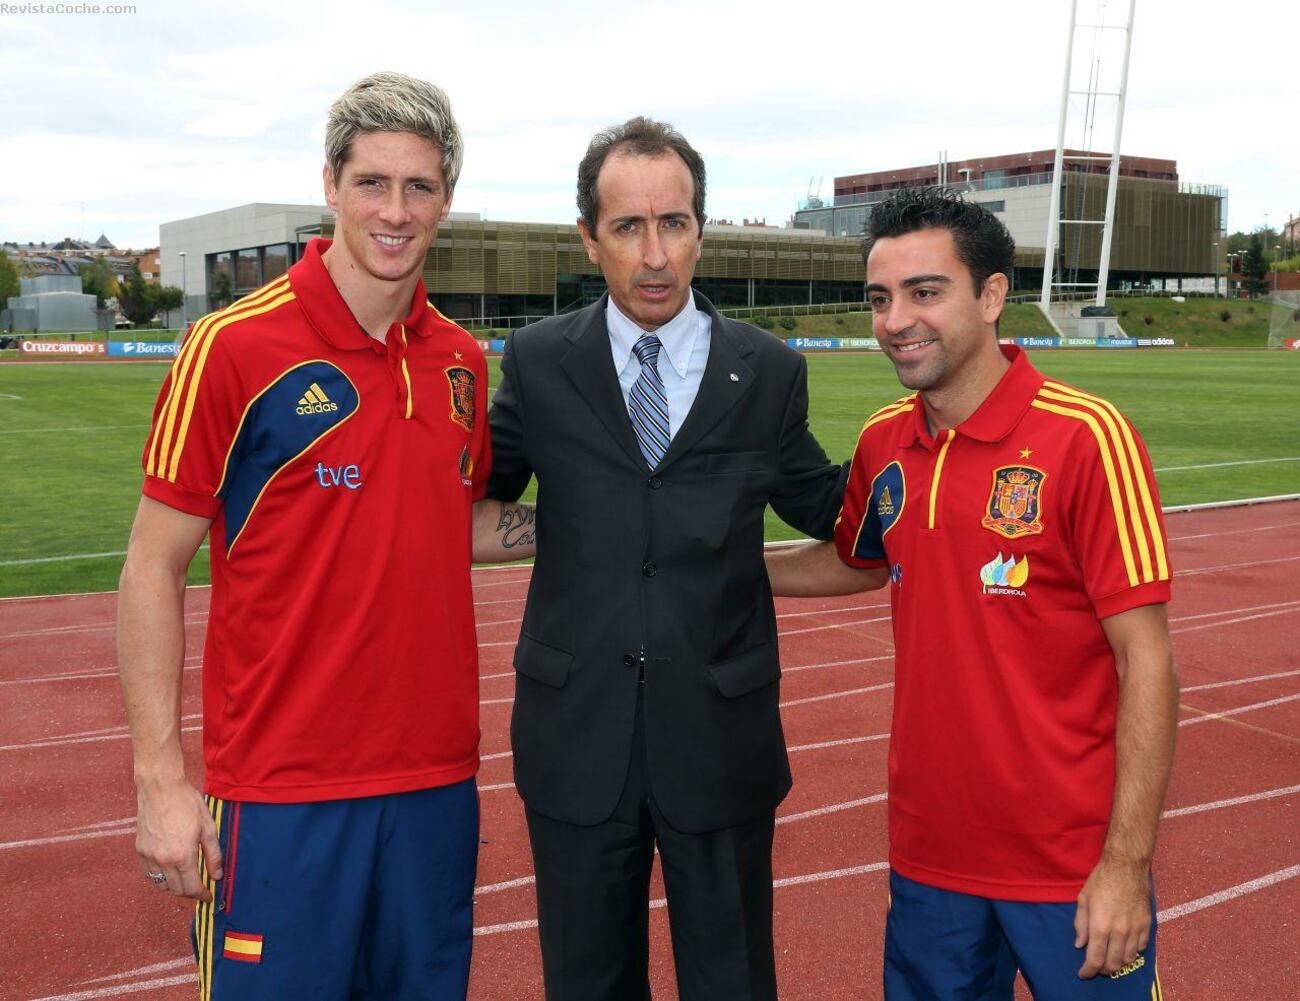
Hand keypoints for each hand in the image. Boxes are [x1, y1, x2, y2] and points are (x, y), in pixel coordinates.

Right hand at [135, 777, 221, 900]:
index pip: (192, 887)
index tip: (208, 896)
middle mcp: (163, 860)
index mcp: (182, 856)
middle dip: (190, 893)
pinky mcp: (140, 850)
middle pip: (176, 890)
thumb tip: (217, 876)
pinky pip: (149, 873)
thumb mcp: (208, 827)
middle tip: (200, 888)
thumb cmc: (187, 804)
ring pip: (161, 885)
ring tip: (186, 879)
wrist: (161, 788)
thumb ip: (213, 855)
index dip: (202, 895)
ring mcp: (149, 856)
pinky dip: (159, 877)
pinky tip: (169, 870)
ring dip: (174, 887)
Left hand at [1073, 856, 1150, 977]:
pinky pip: (1141, 947)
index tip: (1083, 974)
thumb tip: (1080, 944)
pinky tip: (1125, 948)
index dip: (1088, 971)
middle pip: (1113, 964)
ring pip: (1129, 959)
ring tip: (1110, 959)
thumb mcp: (1083, 899)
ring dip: (1118, 963)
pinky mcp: (1147, 924)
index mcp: (1100, 927)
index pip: (1095, 959)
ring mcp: (1135, 929)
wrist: (1126, 866)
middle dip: (1103, 970)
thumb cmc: (1100, 880)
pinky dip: (1132, 952)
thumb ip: (1081, 924)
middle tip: (1096, 966)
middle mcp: (1119, 932)